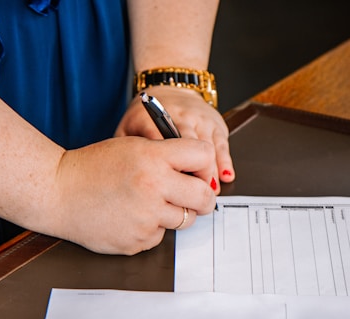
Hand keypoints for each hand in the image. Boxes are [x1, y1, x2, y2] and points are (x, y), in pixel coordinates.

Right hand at [49, 136, 216, 254]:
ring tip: (150, 203)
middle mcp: (153, 187)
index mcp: (154, 158)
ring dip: (175, 213)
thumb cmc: (93, 167)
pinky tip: (131, 216)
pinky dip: (152, 228)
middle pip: (204, 197)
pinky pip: (161, 235)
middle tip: (194, 196)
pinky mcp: (138, 241)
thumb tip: (201, 172)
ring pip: (185, 220)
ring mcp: (146, 217)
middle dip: (203, 197)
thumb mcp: (133, 147)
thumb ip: (168, 156)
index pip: (204, 156)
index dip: (203, 165)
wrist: (57, 192)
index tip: (198, 172)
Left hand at [115, 85, 234, 192]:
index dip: (167, 167)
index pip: (159, 143)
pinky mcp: (215, 123)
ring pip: (207, 147)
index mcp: (152, 118)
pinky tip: (225, 177)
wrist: (169, 91)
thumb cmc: (146, 118)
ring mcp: (199, 118)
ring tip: (208, 192)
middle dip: (193, 172)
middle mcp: (178, 116)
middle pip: (188, 146)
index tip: (169, 188)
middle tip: (192, 196)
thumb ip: (124, 152)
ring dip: (210, 171)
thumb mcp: (127, 131)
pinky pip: (221, 144)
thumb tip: (126, 181)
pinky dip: (224, 162)